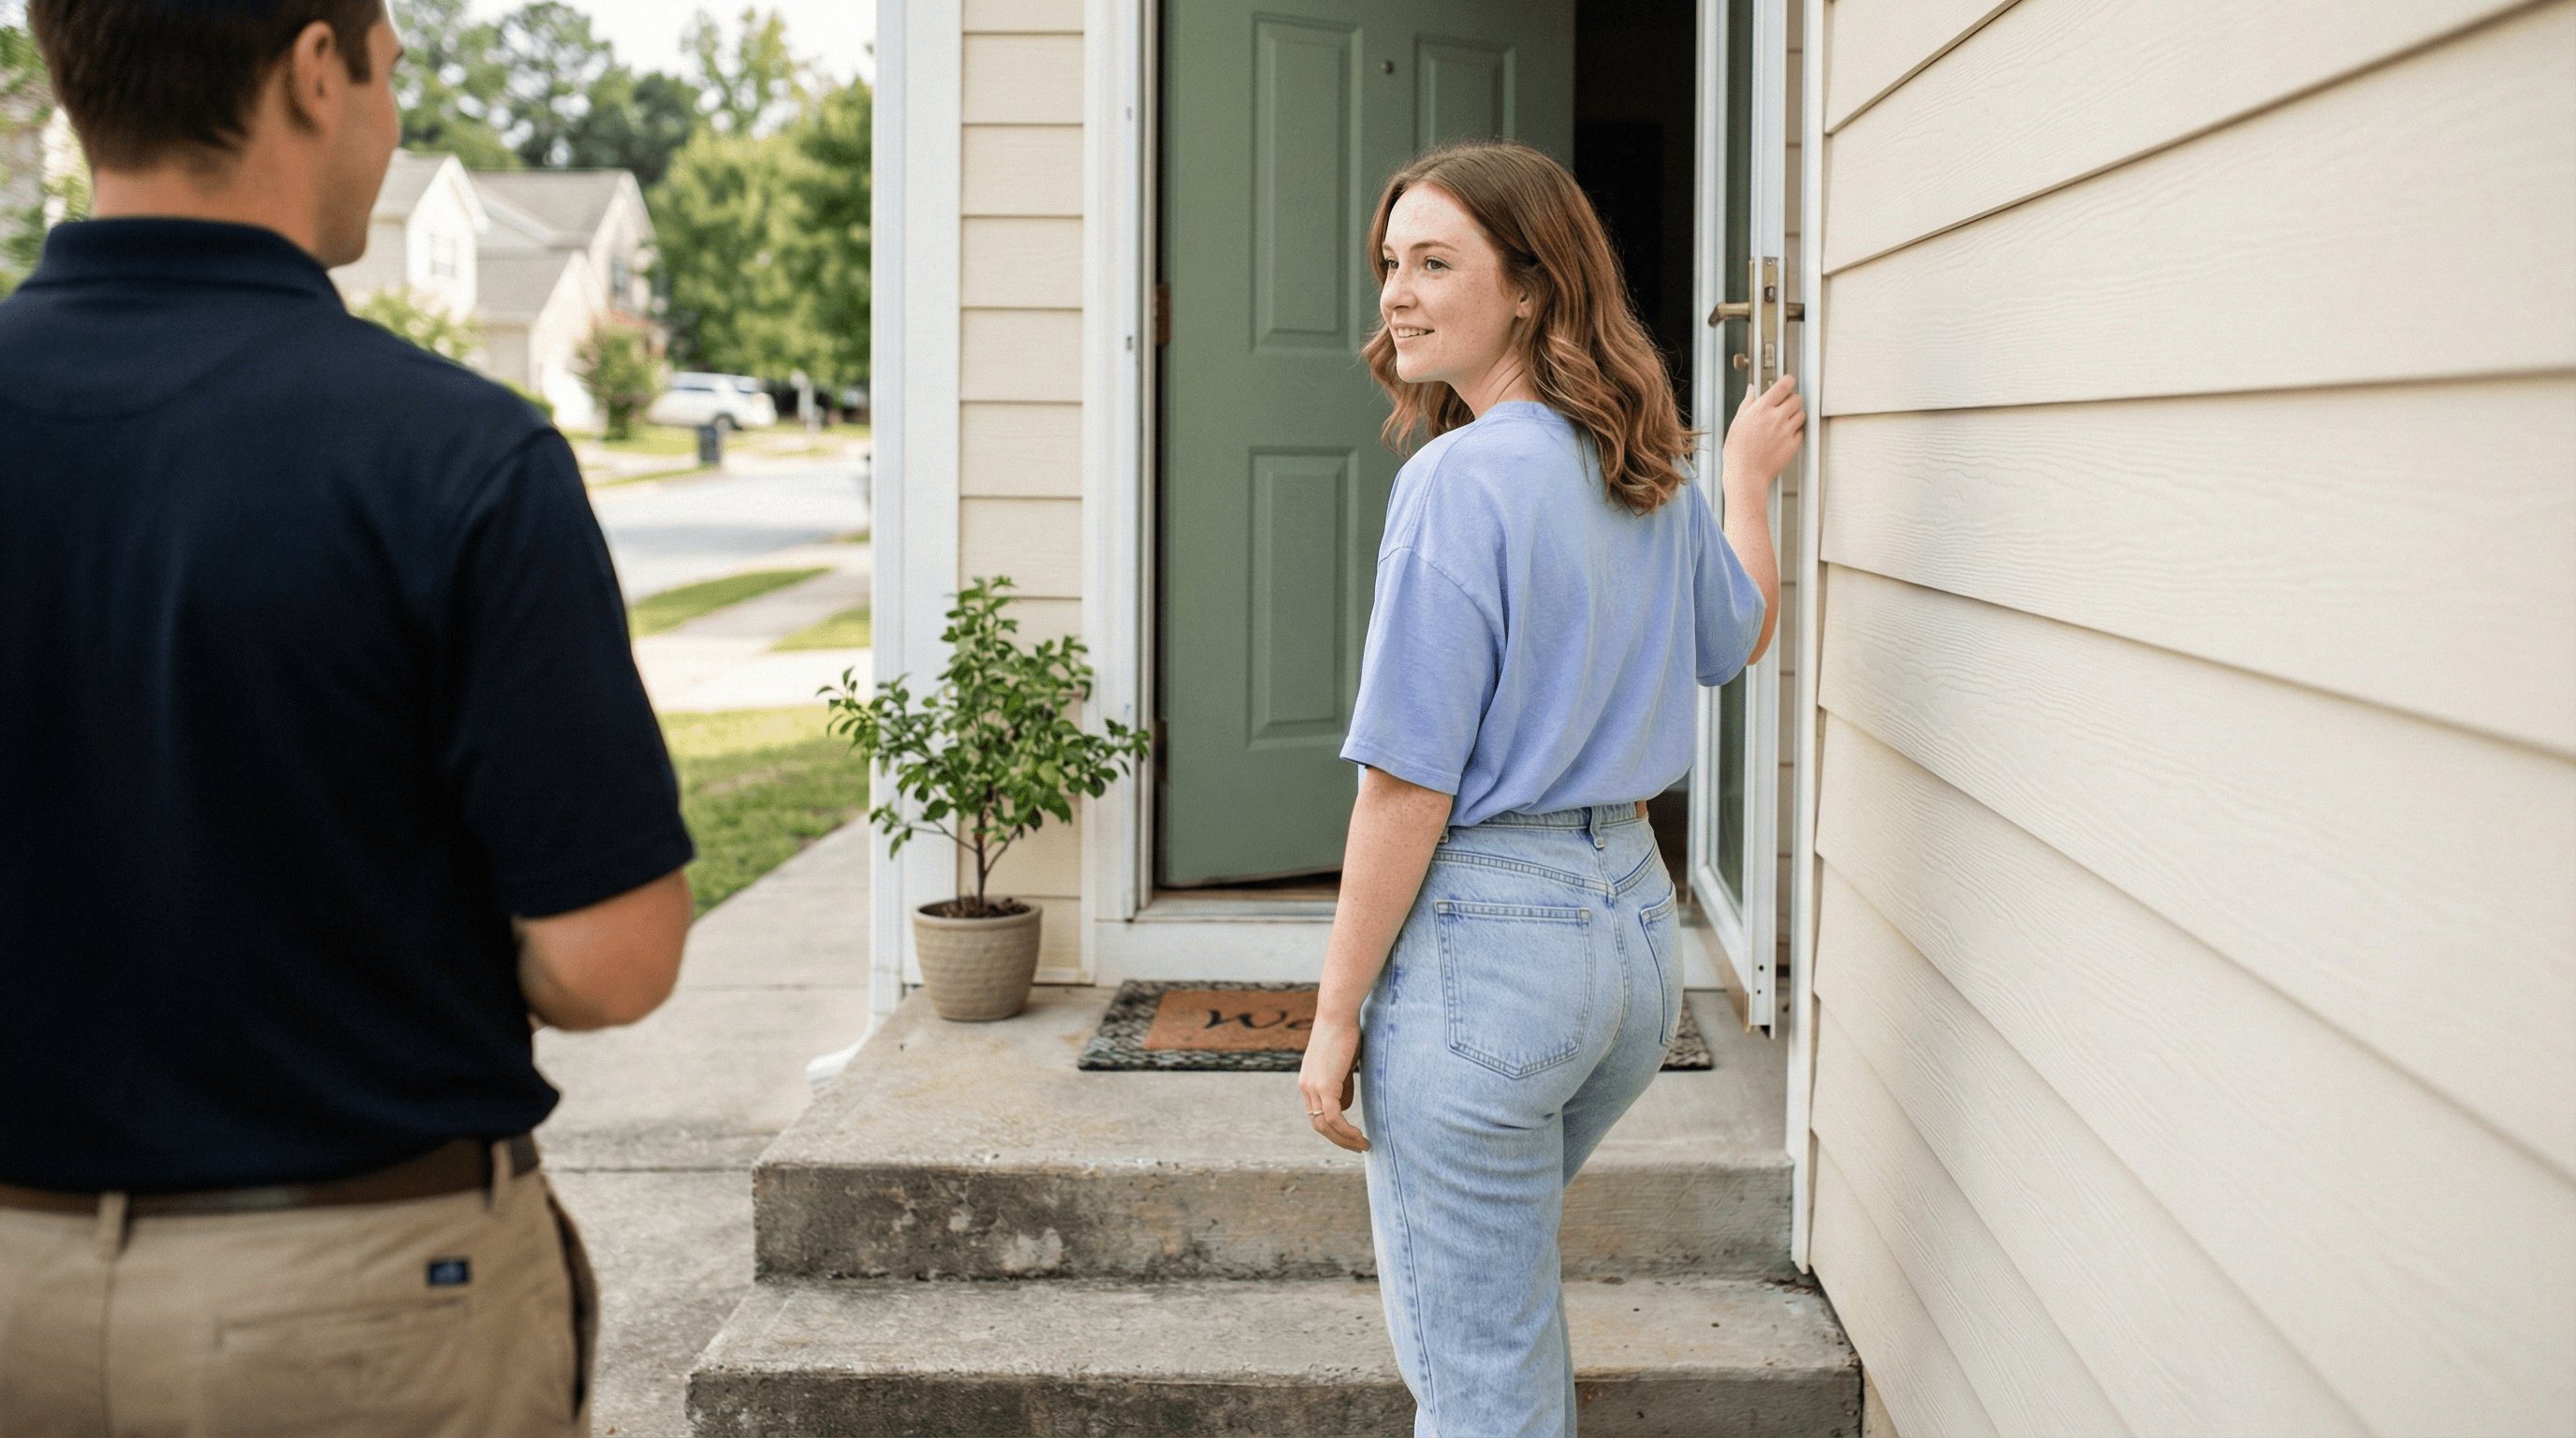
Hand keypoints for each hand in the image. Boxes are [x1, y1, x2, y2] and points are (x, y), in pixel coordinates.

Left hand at [1299, 1015, 1368, 1151]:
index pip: (1317, 1114)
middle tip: (1359, 1146)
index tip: (1353, 1135)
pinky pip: (1333, 1117)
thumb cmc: (1345, 1033)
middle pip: (1318, 1124)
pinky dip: (1346, 1131)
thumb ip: (1342, 1085)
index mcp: (1308, 1081)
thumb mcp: (1343, 1064)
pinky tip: (1360, 1135)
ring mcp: (1313, 1086)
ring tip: (1364, 1145)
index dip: (1334, 1129)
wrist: (1339, 1013)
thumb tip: (1345, 1106)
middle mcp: (1306, 1086)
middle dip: (1339, 1140)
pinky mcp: (1324, 1085)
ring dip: (1345, 1139)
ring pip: (1325, 1125)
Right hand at [1722, 376, 1805, 494]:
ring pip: (1801, 414)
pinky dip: (1795, 431)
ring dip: (1795, 415)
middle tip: (1784, 406)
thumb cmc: (1737, 452)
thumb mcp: (1737, 423)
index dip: (1788, 381)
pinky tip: (1784, 436)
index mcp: (1761, 409)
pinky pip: (1800, 431)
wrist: (1746, 475)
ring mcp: (1786, 431)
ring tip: (1784, 422)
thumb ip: (1747, 404)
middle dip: (1791, 400)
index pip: (1783, 386)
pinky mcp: (1792, 444)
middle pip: (1796, 399)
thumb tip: (1751, 390)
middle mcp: (1776, 417)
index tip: (1788, 382)